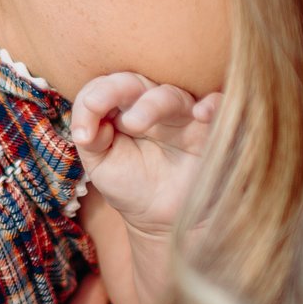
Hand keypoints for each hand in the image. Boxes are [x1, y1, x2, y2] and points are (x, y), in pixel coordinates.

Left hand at [68, 74, 214, 303]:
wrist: (163, 221)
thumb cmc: (131, 185)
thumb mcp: (100, 166)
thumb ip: (90, 140)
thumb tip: (87, 127)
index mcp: (123, 107)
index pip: (105, 86)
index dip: (91, 100)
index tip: (83, 135)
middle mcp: (152, 105)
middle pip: (135, 82)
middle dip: (115, 92)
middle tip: (101, 111)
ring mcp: (182, 116)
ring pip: (171, 95)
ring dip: (152, 103)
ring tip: (134, 123)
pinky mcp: (209, 132)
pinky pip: (218, 107)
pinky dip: (213, 105)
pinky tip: (201, 112)